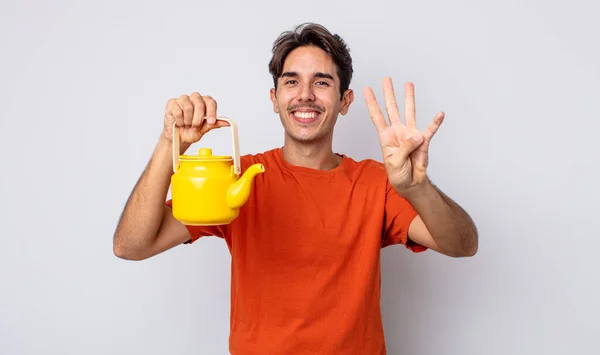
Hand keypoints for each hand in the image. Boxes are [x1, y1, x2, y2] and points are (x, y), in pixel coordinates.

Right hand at [163, 92, 228, 144]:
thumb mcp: (204, 129)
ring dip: (188, 121)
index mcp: (204, 103)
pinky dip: (179, 120)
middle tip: (195, 126)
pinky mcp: (172, 103)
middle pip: (199, 103)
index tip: (211, 121)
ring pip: (188, 107)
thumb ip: (214, 124)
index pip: (210, 101)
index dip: (212, 111)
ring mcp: (183, 99)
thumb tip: (227, 122)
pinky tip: (179, 122)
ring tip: (186, 125)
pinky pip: (178, 111)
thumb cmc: (190, 131)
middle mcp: (194, 98)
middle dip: (198, 119)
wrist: (177, 138)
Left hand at [363, 77, 443, 194]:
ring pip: (410, 112)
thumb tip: (416, 136)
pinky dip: (435, 123)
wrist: (410, 183)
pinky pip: (430, 130)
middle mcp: (398, 132)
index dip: (371, 103)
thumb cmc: (398, 174)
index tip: (366, 89)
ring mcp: (410, 135)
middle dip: (388, 93)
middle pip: (392, 108)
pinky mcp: (423, 141)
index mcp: (386, 137)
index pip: (377, 116)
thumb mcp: (394, 162)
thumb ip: (404, 148)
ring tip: (408, 84)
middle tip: (386, 79)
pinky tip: (440, 114)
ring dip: (409, 98)